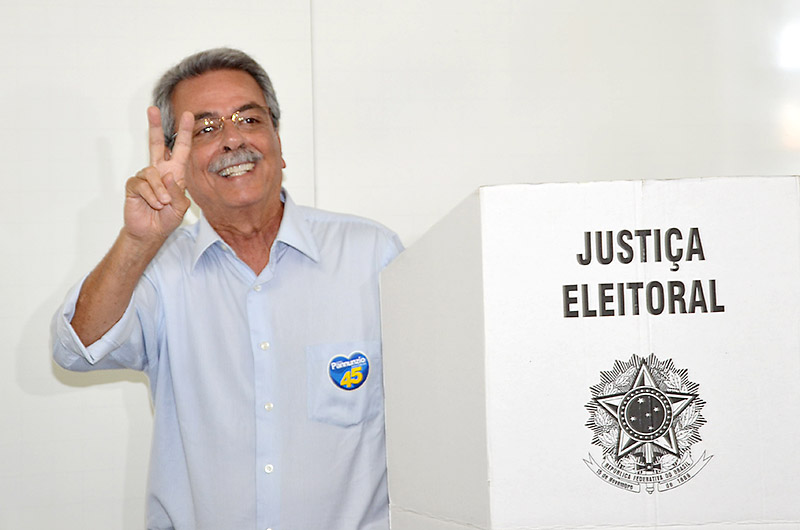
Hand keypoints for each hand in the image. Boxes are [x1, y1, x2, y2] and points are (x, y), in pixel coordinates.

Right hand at [123, 107, 192, 241]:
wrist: (150, 233)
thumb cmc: (167, 219)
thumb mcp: (181, 208)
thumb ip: (179, 192)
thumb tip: (168, 175)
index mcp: (175, 173)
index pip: (181, 149)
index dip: (185, 133)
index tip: (188, 115)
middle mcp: (159, 171)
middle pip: (156, 144)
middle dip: (154, 126)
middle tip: (151, 109)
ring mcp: (145, 177)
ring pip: (152, 174)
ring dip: (160, 191)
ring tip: (163, 204)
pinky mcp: (134, 185)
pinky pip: (142, 185)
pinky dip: (150, 196)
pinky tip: (154, 204)